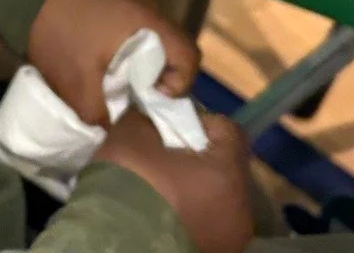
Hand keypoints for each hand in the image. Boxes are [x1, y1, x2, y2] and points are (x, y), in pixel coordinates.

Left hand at [27, 0, 199, 125]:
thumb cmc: (59, 29)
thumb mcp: (74, 83)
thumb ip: (98, 115)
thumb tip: (110, 130)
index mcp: (149, 18)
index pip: (190, 55)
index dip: (179, 83)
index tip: (150, 94)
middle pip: (172, 40)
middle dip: (156, 68)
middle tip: (127, 84)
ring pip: (153, 24)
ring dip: (140, 45)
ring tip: (110, 60)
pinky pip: (136, 7)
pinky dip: (127, 26)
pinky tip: (99, 35)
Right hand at [96, 110, 254, 252]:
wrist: (113, 243)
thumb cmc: (132, 183)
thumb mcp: (133, 131)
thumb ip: (153, 114)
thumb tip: (156, 113)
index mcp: (229, 175)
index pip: (228, 130)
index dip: (200, 121)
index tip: (172, 126)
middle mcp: (240, 210)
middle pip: (227, 166)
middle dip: (200, 156)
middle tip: (167, 155)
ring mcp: (229, 239)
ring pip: (219, 197)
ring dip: (198, 187)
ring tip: (165, 186)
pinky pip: (209, 222)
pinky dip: (192, 212)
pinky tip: (165, 210)